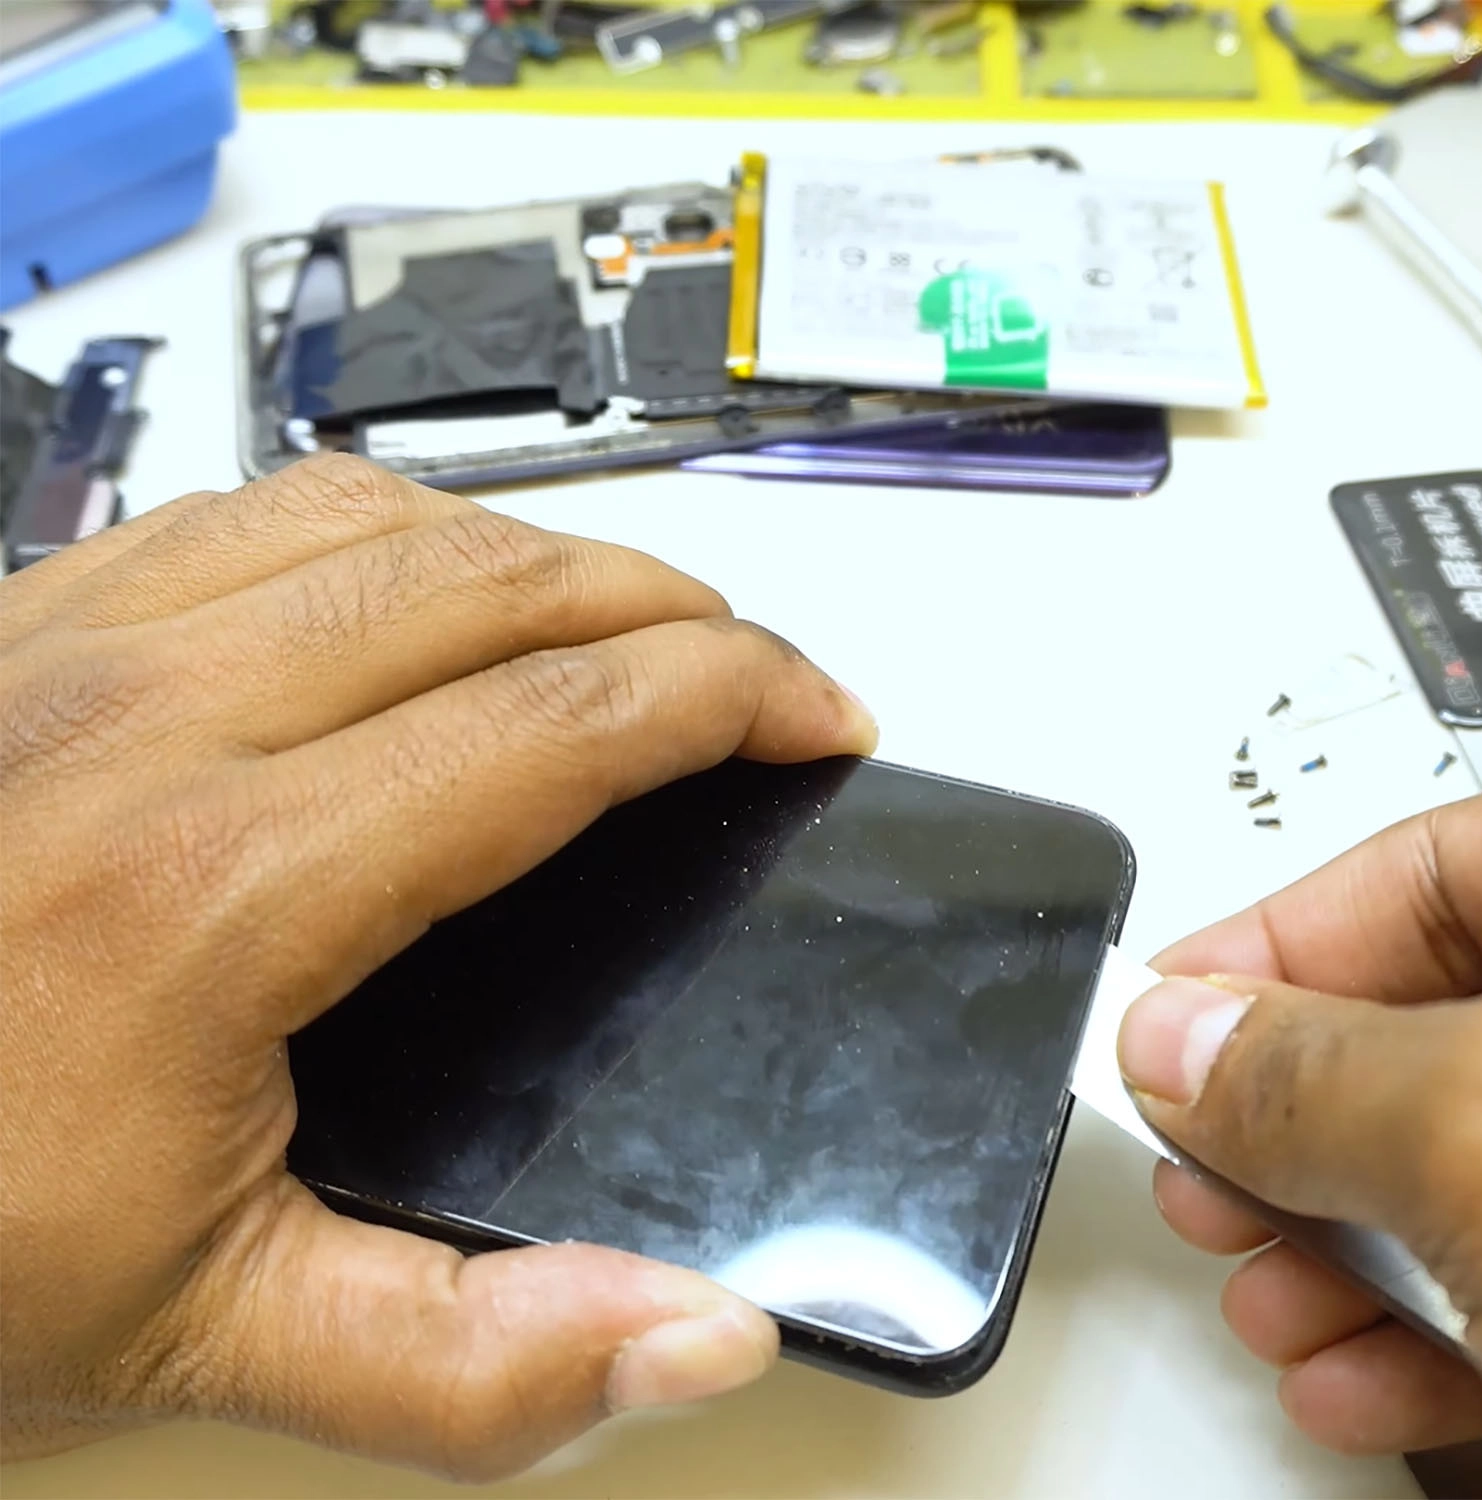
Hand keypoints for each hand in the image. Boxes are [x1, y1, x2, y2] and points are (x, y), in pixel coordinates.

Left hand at [0, 456, 876, 1478]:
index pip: (555, 724)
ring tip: (622, 624)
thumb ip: (482, 1365)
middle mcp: (142, 720)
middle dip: (674, 606)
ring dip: (541, 552)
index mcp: (214, 891)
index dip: (731, 696)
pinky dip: (396, 533)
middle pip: (495, 581)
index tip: (819, 712)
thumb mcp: (210, 1348)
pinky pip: (253, 514)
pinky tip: (429, 600)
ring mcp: (65, 645)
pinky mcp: (22, 626)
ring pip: (379, 516)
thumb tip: (703, 1331)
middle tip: (759, 669)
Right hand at [1118, 794, 1481, 1454]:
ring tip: (1267, 1292)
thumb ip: (1309, 1074)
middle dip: (1282, 1123)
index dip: (1275, 936)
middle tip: (1205, 1162)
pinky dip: (1415, 1338)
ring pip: (1446, 1171)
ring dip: (1324, 1247)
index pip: (1424, 868)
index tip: (1162, 1012)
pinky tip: (1351, 1371)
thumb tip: (1171, 1038)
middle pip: (1412, 1032)